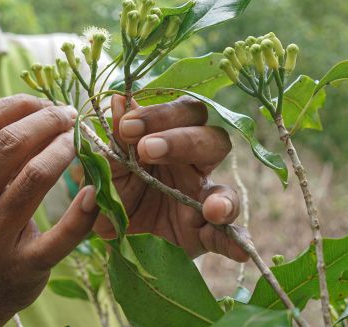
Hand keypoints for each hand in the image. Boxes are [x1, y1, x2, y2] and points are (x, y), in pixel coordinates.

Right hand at [0, 95, 98, 326]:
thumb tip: (36, 105)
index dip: (20, 103)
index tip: (45, 102)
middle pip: (10, 143)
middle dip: (48, 120)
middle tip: (69, 115)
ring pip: (35, 175)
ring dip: (65, 148)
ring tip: (79, 139)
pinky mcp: (22, 266)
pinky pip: (61, 234)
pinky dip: (83, 211)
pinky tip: (94, 191)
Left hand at [95, 94, 247, 261]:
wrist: (113, 240)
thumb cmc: (114, 194)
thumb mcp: (107, 169)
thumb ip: (113, 142)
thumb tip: (116, 99)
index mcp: (170, 141)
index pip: (181, 113)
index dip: (159, 114)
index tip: (127, 125)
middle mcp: (193, 166)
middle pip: (211, 138)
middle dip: (183, 140)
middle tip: (147, 150)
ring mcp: (203, 201)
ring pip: (226, 187)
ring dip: (219, 194)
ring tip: (208, 207)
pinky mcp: (207, 236)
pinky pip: (230, 236)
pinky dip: (238, 241)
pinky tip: (241, 249)